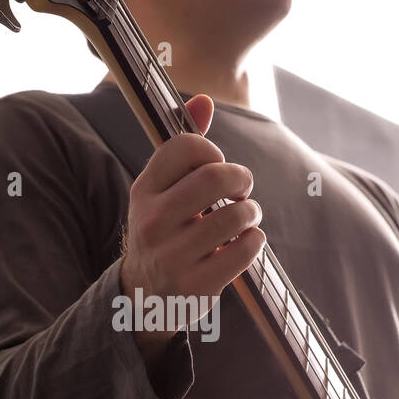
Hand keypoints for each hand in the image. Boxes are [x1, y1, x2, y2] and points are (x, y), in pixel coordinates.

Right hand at [120, 93, 264, 356]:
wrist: (144, 298)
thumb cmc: (163, 232)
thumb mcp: (161, 192)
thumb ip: (184, 148)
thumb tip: (205, 100)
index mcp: (144, 191)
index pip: (186, 147)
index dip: (213, 151)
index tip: (217, 165)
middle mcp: (153, 222)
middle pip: (215, 178)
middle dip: (241, 179)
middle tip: (243, 189)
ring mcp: (173, 256)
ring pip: (235, 216)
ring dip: (251, 212)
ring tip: (247, 216)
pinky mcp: (196, 285)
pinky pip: (245, 250)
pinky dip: (254, 241)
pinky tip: (245, 242)